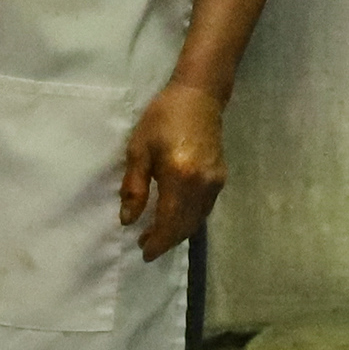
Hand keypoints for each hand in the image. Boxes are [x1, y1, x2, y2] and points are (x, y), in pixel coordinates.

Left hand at [119, 82, 224, 259]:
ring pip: (197, 220)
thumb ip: (134, 187)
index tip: (143, 252)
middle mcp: (202, 185)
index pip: (168, 222)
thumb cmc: (162, 118)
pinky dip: (190, 220)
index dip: (157, 241)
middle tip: (146, 245)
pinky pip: (204, 209)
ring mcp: (215, 183)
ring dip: (178, 232)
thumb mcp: (139, 150)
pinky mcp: (220, 178)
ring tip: (158, 235)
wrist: (198, 96)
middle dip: (166, 240)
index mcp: (179, 177)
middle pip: (185, 226)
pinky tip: (176, 218)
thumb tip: (128, 220)